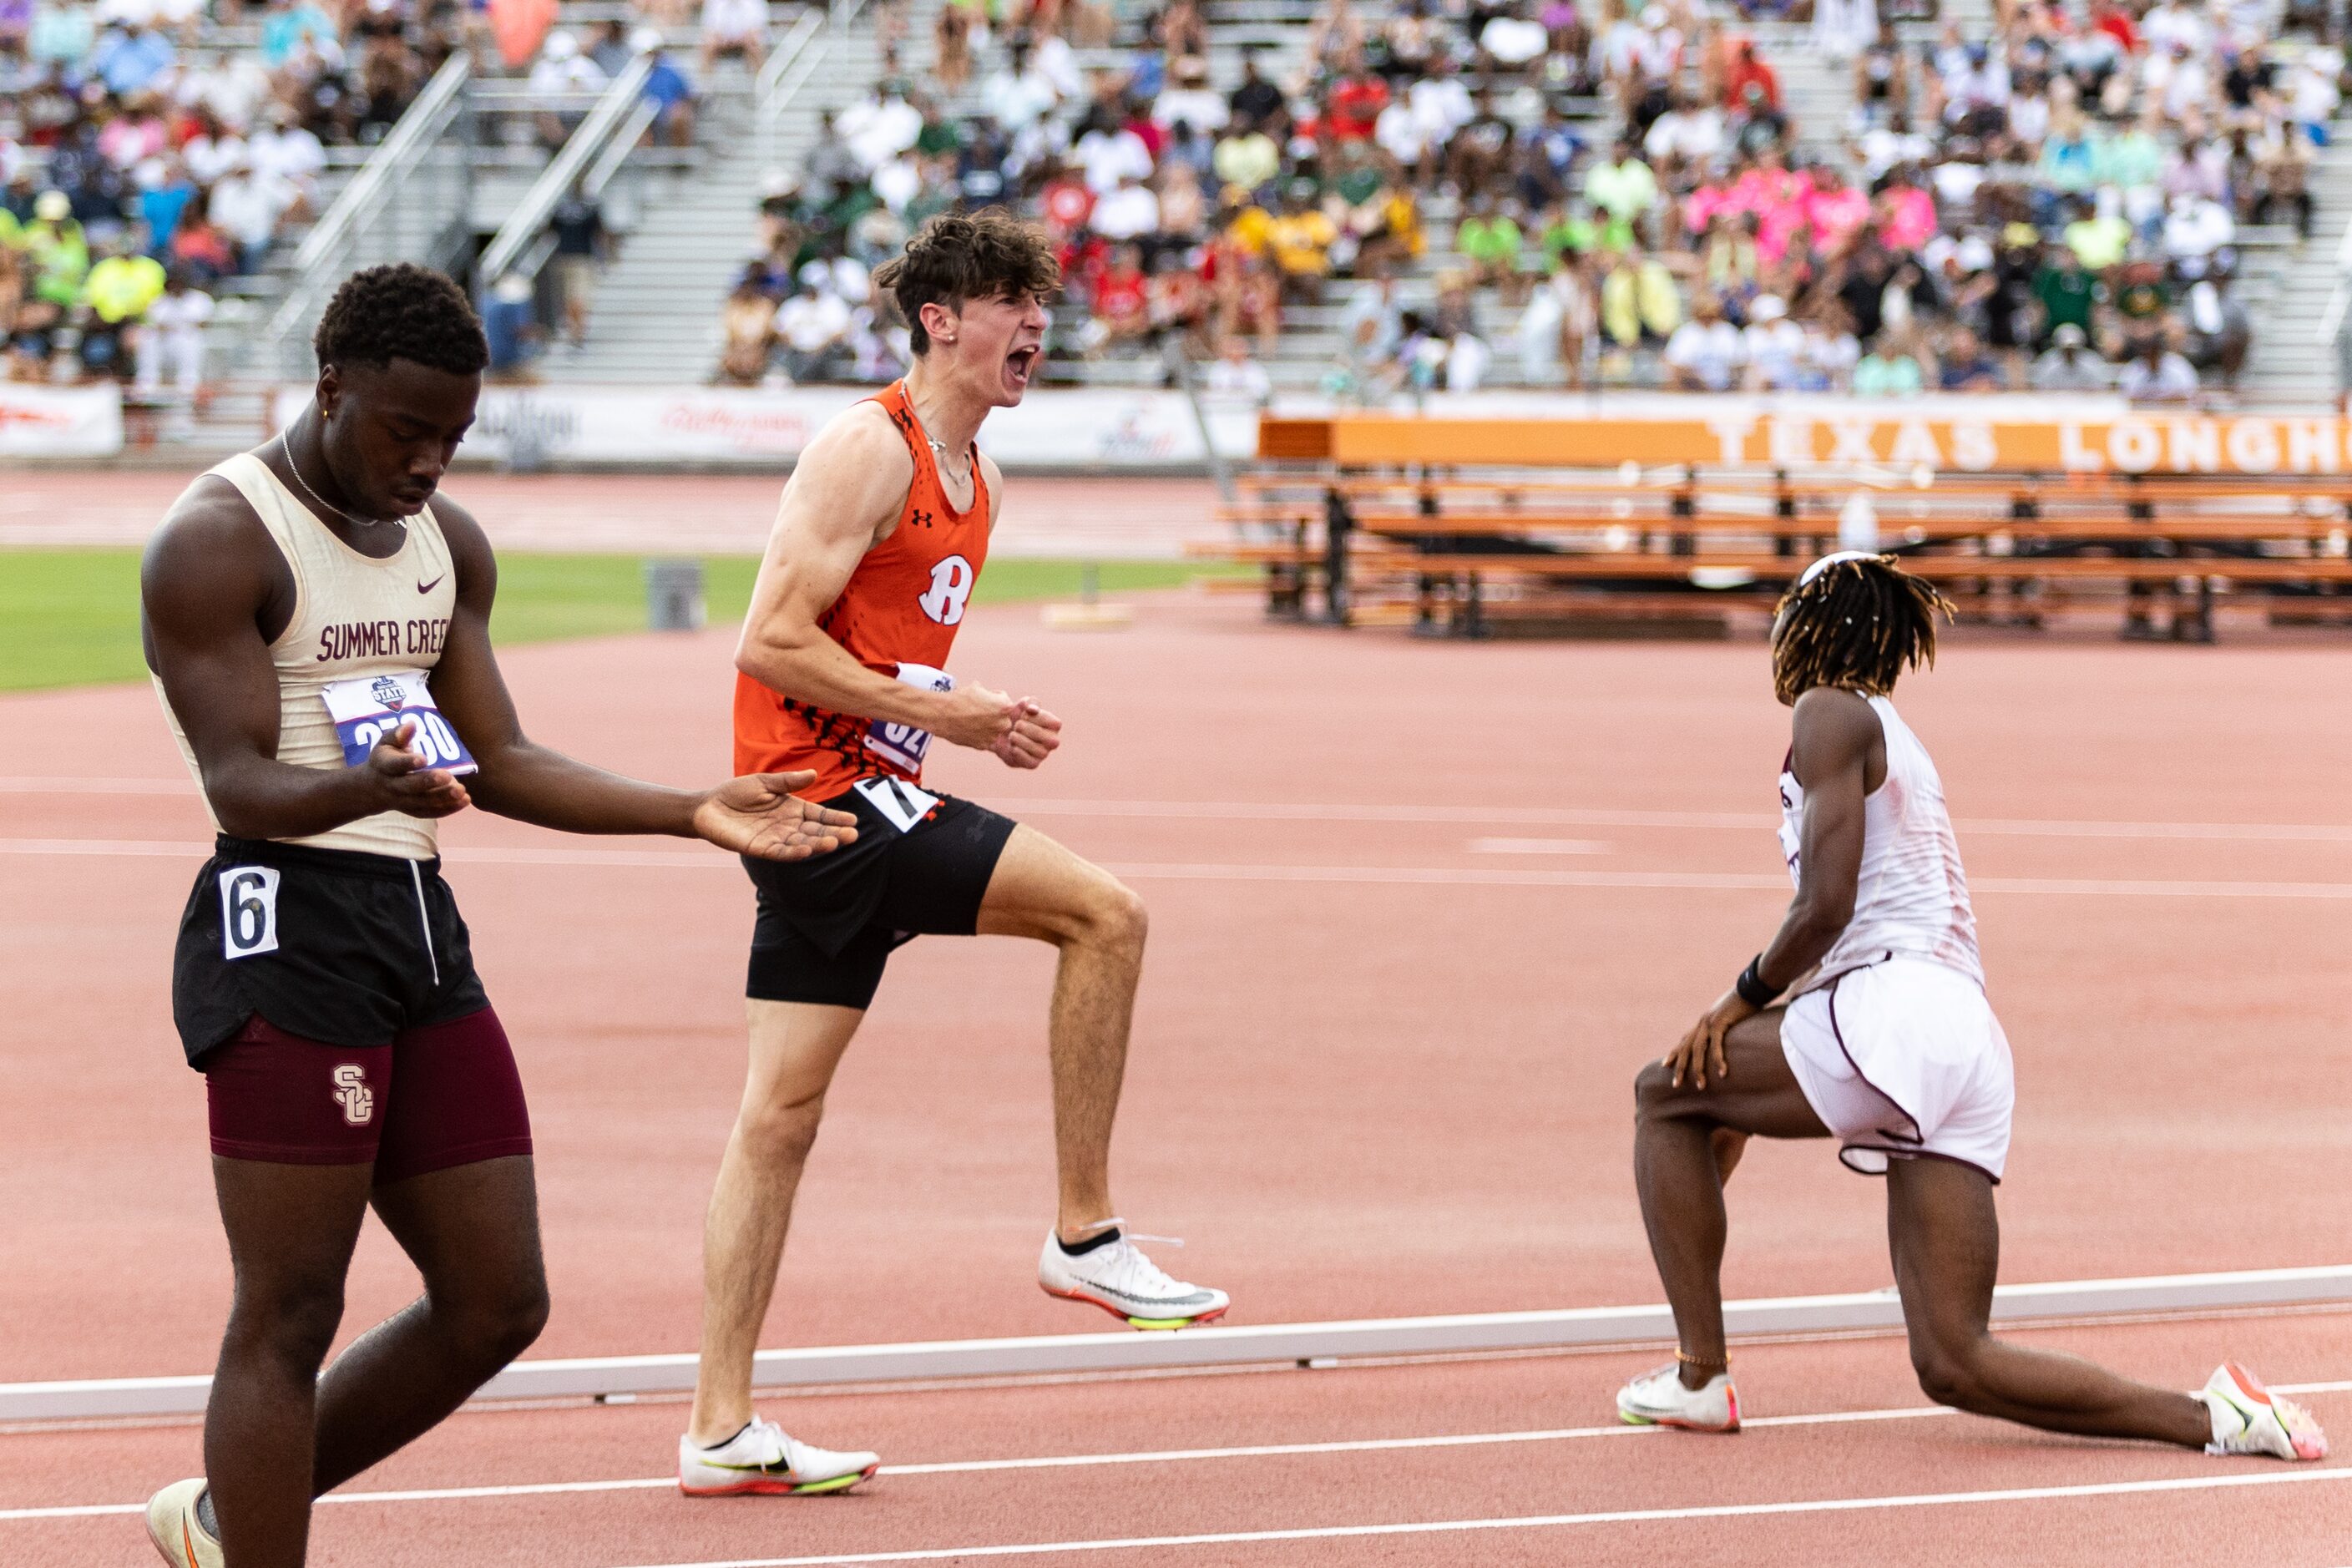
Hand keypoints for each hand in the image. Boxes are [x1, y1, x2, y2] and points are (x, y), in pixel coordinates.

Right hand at [366, 719, 470, 818]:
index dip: (408, 762)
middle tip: (448, 776)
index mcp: (384, 766)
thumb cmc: (385, 759)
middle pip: (410, 787)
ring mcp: (403, 801)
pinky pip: (430, 813)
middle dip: (429, 782)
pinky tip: (465, 801)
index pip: (395, 765)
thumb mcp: (386, 743)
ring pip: (422, 802)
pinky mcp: (414, 810)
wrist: (372, 788)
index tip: (424, 758)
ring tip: (462, 790)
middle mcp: (393, 786)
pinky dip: (448, 809)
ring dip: (443, 797)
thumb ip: (398, 734)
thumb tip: (412, 724)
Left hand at [693, 770, 860, 861]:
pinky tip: (807, 850)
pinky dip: (794, 852)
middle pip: (815, 832)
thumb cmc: (736, 793)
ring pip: (802, 843)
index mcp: (793, 809)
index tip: (854, 821)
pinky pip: (781, 852)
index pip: (819, 816)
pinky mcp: (761, 849)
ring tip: (834, 843)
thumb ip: (788, 781)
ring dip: (818, 845)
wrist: (708, 806)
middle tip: (852, 835)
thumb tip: (813, 774)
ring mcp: (776, 838)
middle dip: (834, 834)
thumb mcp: (765, 783)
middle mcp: (788, 826)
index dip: (835, 819)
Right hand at [931, 682, 1024, 750]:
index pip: (1005, 701)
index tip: (982, 698)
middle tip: (978, 710)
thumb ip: (992, 695)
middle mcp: (1003, 723)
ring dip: (987, 725)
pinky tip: (968, 727)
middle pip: (1003, 717)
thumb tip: (996, 698)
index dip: (993, 698)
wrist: (942, 714)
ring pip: (994, 729)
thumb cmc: (960, 699)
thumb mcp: (979, 688)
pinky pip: (985, 738)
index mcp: (1005, 706)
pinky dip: (979, 734)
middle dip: (994, 714)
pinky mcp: (983, 745)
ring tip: (971, 719)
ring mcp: (993, 736)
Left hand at [992, 701, 1060, 768]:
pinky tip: (1012, 747)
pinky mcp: (1033, 764)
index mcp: (1054, 725)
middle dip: (1029, 730)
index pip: (1052, 723)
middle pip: (1048, 739)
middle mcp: (1053, 741)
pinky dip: (1020, 753)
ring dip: (1022, 742)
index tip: (1023, 714)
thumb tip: (1032, 709)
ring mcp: (1044, 753)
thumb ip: (1029, 703)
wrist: (1001, 733)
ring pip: (1040, 752)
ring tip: (1012, 735)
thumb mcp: (1022, 706)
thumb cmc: (1017, 717)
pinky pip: (1031, 762)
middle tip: (1017, 726)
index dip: (1035, 718)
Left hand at [1663, 988, 1756, 1091]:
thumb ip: (1723, 1031)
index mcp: (1702, 1024)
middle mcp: (1701, 1024)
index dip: (1674, 1053)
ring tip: (1701, 1086)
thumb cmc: (1742, 1006)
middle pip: (1686, 1049)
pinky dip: (1718, 1059)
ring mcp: (1709, 1023)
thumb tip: (1725, 1041)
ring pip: (1698, 1050)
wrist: (1750, 989)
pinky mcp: (1720, 1022)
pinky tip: (1722, 1072)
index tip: (1664, 1065)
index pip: (1684, 1041)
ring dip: (1698, 1069)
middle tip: (1676, 1084)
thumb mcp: (1728, 1020)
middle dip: (1680, 1067)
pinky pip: (1716, 1044)